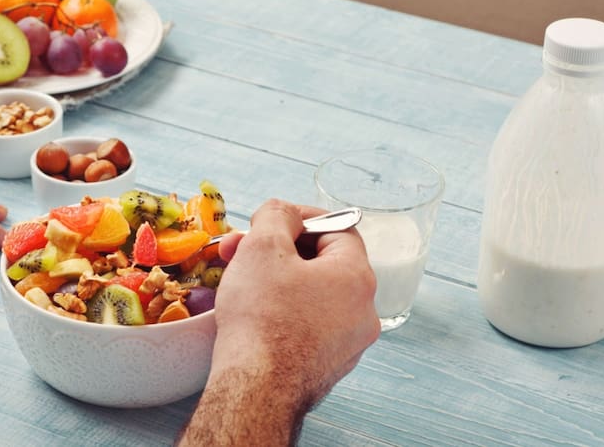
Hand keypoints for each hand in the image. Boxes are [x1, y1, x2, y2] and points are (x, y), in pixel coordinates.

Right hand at [177, 199, 378, 445]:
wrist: (255, 390)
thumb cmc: (262, 316)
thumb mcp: (263, 247)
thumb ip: (277, 215)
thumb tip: (284, 214)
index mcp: (357, 277)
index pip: (338, 229)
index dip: (301, 217)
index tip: (271, 219)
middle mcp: (363, 312)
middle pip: (322, 263)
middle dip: (279, 250)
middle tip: (241, 248)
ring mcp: (347, 343)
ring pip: (313, 295)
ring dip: (278, 279)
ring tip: (240, 279)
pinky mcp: (327, 366)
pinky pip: (308, 325)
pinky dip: (284, 312)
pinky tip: (254, 313)